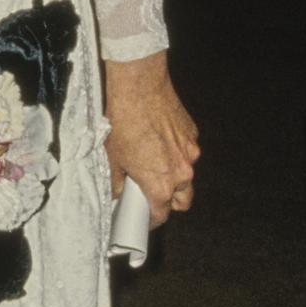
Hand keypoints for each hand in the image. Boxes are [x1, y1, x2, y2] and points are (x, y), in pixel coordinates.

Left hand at [104, 52, 198, 226]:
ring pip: (187, 177)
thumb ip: (118, 182)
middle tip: (151, 192)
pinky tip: (160, 141)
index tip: (144, 217)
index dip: (151, 219)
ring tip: (155, 163)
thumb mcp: (112, 158)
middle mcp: (181, 172)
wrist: (139, 87)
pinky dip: (177, 154)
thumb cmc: (123, 122)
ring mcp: (190, 153)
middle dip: (169, 202)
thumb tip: (118, 192)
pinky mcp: (192, 135)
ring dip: (175, 177)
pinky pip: (188, 153)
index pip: (161, 215)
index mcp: (160, 184)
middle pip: (183, 201)